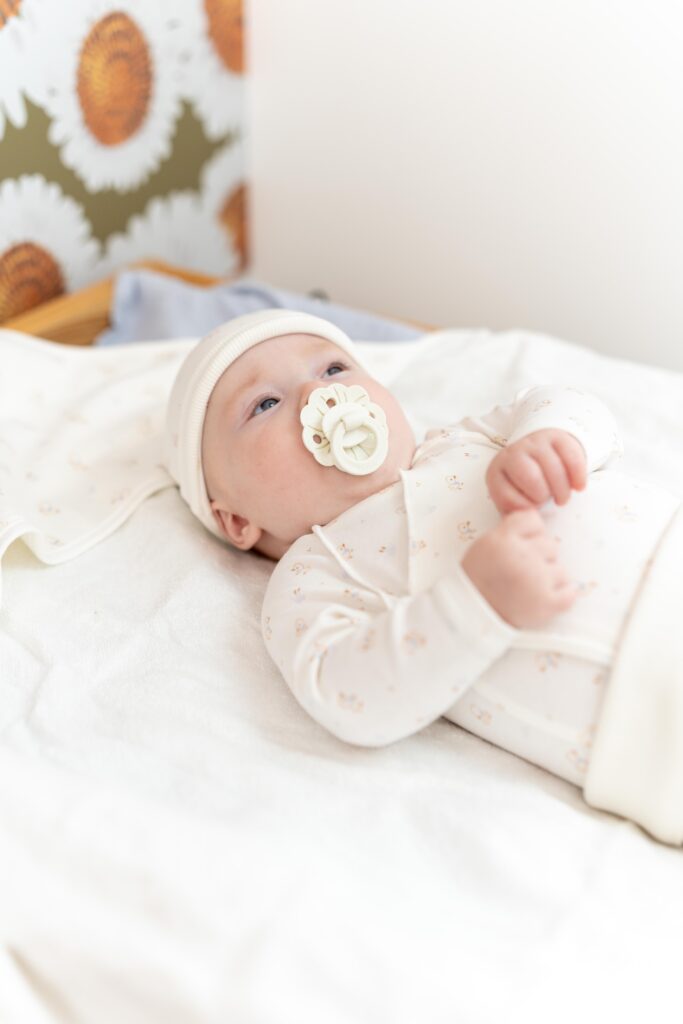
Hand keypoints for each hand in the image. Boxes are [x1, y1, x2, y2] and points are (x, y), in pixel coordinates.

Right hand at [461, 509, 576, 627]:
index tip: (523, 545)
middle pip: (551, 545)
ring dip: (550, 578)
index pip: (534, 521)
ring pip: (561, 570)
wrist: (472, 612)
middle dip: (540, 556)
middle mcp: (523, 557)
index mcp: (505, 540)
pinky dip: (562, 595)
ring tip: (530, 587)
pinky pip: (570, 592)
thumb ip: (511, 529)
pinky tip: (547, 596)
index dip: (531, 533)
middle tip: (524, 571)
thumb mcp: (486, 543)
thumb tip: (540, 520)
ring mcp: (537, 581)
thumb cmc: (479, 577)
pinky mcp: (547, 604)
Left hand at [486, 429, 586, 514]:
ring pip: (554, 469)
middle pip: (532, 479)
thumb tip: (529, 521)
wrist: (539, 455)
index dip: (524, 508)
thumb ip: (518, 512)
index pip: (507, 497)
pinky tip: (578, 486)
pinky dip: (578, 477)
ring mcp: (534, 443)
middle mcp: (512, 455)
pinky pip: (571, 458)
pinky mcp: (556, 437)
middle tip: (549, 502)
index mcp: (495, 474)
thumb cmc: (526, 486)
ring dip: (562, 490)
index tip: (533, 510)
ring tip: (562, 498)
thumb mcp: (515, 499)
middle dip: (543, 496)